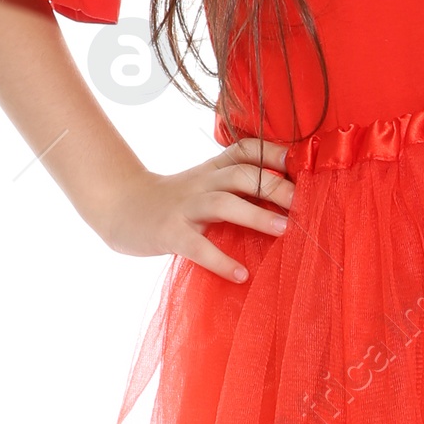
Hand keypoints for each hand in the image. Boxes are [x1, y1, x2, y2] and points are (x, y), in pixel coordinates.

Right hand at [97, 138, 295, 283]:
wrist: (119, 209)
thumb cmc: (172, 203)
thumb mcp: (203, 185)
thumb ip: (235, 188)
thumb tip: (286, 202)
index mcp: (212, 170)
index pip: (246, 150)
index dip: (274, 152)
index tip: (303, 164)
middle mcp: (201, 183)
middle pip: (242, 174)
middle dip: (275, 186)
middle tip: (304, 204)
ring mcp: (184, 207)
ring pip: (223, 202)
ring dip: (256, 215)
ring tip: (284, 230)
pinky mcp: (169, 233)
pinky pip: (198, 246)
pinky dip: (221, 261)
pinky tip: (241, 274)